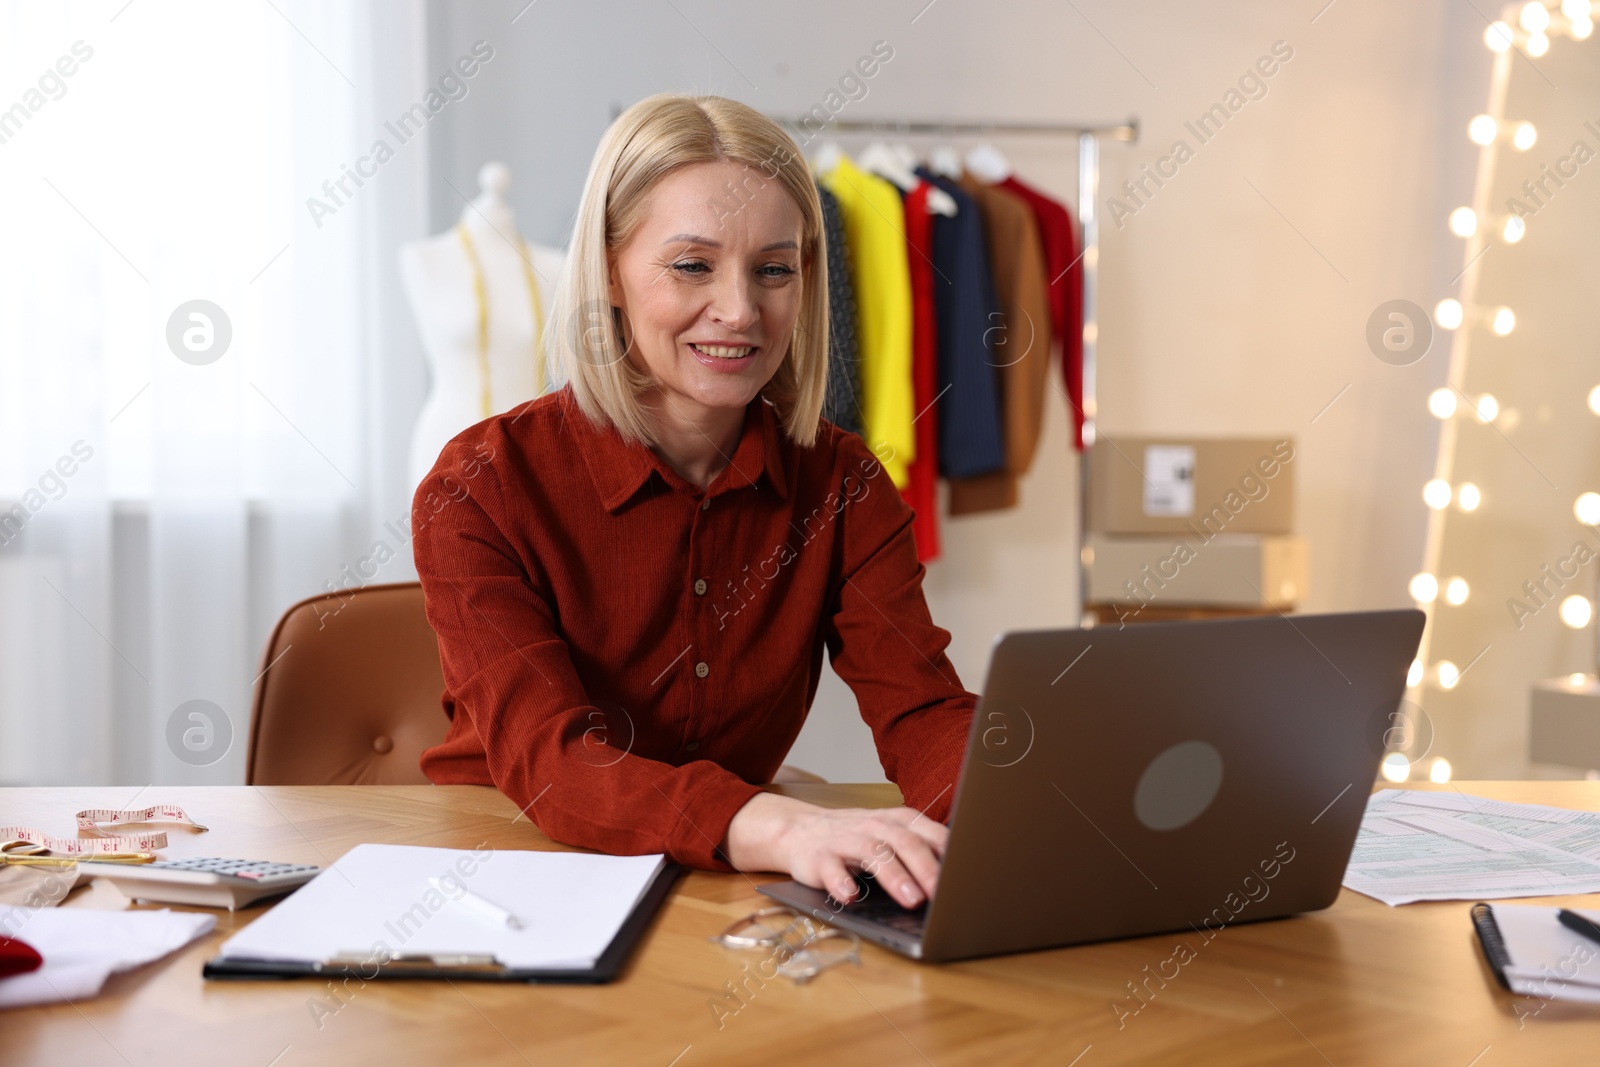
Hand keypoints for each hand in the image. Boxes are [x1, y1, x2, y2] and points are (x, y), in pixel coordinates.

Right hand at [723, 792, 946, 907]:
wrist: (799, 830)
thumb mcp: (891, 838)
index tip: (967, 879)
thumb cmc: (856, 839)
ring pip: (874, 853)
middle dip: (927, 869)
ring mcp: (847, 840)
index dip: (950, 856)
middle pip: (907, 843)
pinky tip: (850, 897)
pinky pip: (831, 869)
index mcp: (899, 821)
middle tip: (943, 895)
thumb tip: (961, 880)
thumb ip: (922, 851)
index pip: (931, 835)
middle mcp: (875, 826)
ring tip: (911, 899)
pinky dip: (841, 882)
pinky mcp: (820, 857)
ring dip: (895, 876)